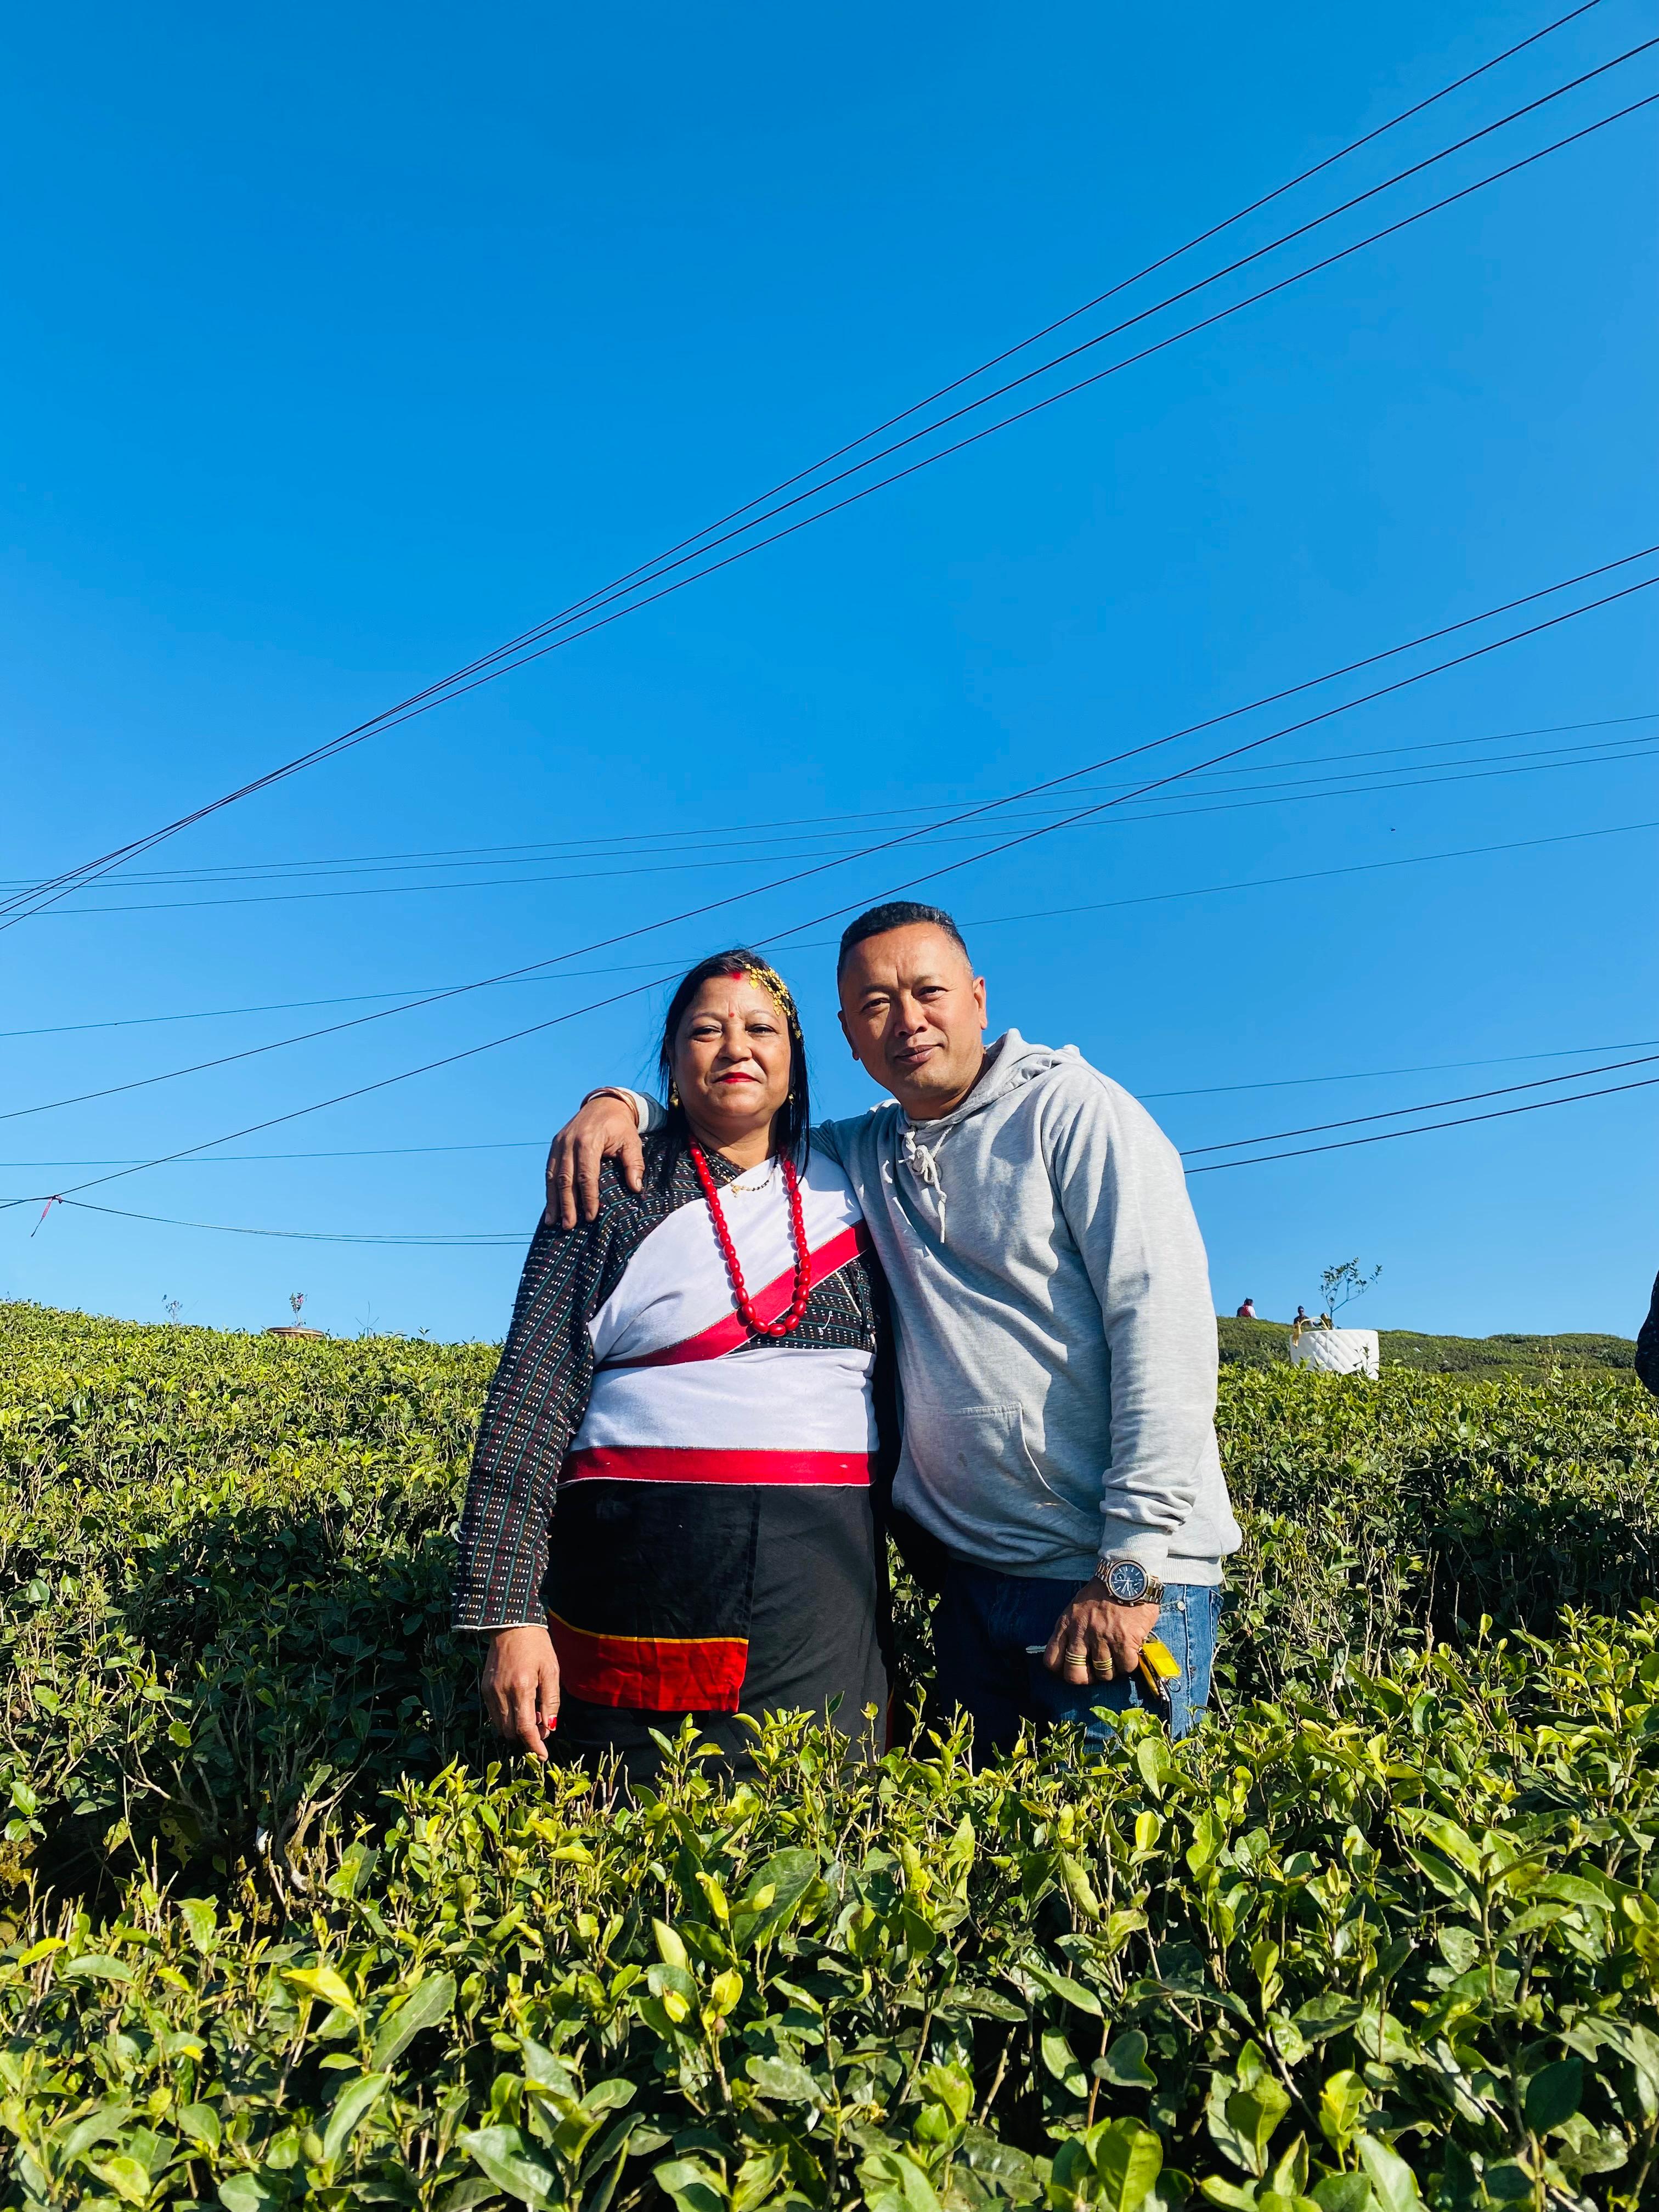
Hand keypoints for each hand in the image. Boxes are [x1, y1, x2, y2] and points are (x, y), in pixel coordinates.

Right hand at [482, 1625, 560, 1757]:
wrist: (511, 1624)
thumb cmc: (537, 1646)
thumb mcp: (551, 1670)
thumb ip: (551, 1701)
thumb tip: (549, 1728)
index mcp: (521, 1687)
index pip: (526, 1728)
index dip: (534, 1746)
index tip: (542, 1756)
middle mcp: (501, 1692)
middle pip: (511, 1731)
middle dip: (527, 1737)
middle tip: (542, 1729)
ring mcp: (489, 1691)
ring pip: (501, 1726)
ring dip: (516, 1730)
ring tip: (532, 1716)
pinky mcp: (484, 1689)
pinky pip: (493, 1715)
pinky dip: (506, 1719)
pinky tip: (518, 1708)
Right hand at [545, 1093, 644, 1227]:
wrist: (604, 1104)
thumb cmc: (620, 1126)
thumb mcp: (632, 1141)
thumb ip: (634, 1164)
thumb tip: (636, 1188)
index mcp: (589, 1140)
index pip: (586, 1174)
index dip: (588, 1197)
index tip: (590, 1216)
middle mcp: (570, 1141)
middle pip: (566, 1178)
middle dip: (567, 1204)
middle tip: (569, 1226)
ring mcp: (559, 1143)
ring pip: (554, 1176)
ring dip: (554, 1201)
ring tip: (553, 1222)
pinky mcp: (555, 1145)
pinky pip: (550, 1170)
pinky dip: (549, 1190)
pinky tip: (550, 1207)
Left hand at [1043, 1592, 1160, 1687]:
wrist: (1126, 1574)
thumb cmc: (1102, 1592)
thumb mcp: (1076, 1608)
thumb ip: (1071, 1630)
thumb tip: (1073, 1656)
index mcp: (1066, 1624)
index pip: (1052, 1661)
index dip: (1062, 1671)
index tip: (1074, 1669)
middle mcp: (1081, 1633)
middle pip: (1074, 1676)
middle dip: (1086, 1679)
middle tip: (1096, 1672)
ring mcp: (1102, 1638)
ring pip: (1103, 1674)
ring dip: (1111, 1671)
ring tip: (1116, 1658)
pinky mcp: (1124, 1640)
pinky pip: (1125, 1667)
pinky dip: (1129, 1663)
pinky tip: (1130, 1651)